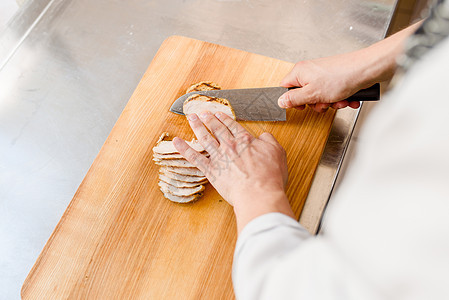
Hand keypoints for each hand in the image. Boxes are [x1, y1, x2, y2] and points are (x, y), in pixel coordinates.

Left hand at [173, 111, 294, 232]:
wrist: (258, 193)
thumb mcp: (277, 153)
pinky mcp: (210, 171)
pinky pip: (194, 157)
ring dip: (196, 126)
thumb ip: (269, 141)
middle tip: (202, 112)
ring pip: (204, 138)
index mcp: (245, 141)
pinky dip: (184, 149)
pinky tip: (176, 142)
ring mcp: (218, 157)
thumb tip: (263, 136)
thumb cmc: (269, 176)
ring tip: (190, 118)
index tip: (219, 114)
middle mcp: (229, 146)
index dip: (225, 118)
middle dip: (208, 119)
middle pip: (217, 129)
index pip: (233, 126)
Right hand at [278, 54, 366, 111]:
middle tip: (324, 103)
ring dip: (331, 103)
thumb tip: (280, 102)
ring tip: (340, 100)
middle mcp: (310, 71)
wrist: (366, 70)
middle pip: (305, 95)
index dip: (292, 100)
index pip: (285, 88)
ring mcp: (323, 75)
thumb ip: (294, 99)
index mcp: (300, 72)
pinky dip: (340, 98)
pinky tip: (348, 99)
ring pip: (320, 96)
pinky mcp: (335, 78)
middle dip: (317, 104)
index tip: (301, 106)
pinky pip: (332, 93)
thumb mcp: (312, 94)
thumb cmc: (341, 77)